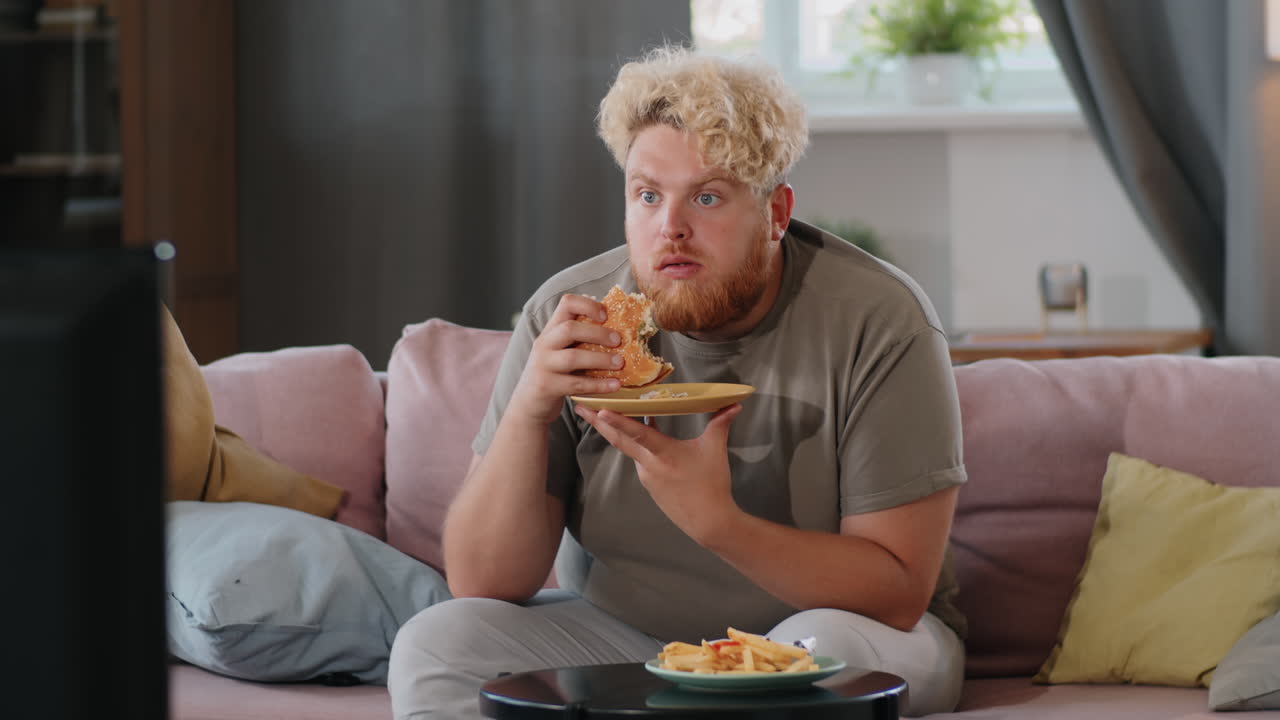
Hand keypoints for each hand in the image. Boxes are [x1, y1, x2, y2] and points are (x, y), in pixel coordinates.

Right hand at [507, 294, 624, 425]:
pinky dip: (598, 384)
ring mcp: (543, 365)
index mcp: (551, 329)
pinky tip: (615, 385)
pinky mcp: (547, 386)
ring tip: (620, 363)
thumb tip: (618, 328)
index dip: (587, 304)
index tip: (606, 315)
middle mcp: (544, 343)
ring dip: (601, 359)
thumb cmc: (554, 373)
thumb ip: (580, 339)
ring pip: (573, 357)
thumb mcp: (561, 350)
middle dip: (598, 333)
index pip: (566, 303)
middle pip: (569, 329)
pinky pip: (576, 384)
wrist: (529, 403)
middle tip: (619, 341)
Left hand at [574, 403, 744, 542]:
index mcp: (662, 454)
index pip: (636, 434)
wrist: (709, 522)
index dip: (617, 421)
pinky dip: (636, 446)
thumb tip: (735, 403)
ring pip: (630, 449)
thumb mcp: (715, 450)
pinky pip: (640, 460)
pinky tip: (640, 436)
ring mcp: (646, 476)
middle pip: (619, 440)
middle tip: (580, 407)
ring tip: (606, 412)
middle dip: (598, 423)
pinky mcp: (649, 485)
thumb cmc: (712, 484)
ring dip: (618, 432)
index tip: (598, 410)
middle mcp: (648, 465)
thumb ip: (721, 423)